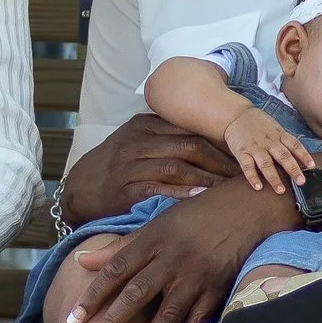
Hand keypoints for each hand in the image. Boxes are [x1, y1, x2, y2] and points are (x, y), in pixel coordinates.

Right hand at [61, 114, 234, 223]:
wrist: (79, 188)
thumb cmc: (116, 165)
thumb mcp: (137, 140)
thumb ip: (166, 135)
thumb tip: (210, 139)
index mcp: (144, 125)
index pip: (190, 130)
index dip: (219, 143)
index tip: (241, 156)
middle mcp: (138, 141)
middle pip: (189, 146)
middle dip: (219, 161)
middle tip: (242, 175)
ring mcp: (130, 165)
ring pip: (177, 166)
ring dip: (207, 177)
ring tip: (228, 189)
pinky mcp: (124, 189)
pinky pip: (158, 188)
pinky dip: (181, 192)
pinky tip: (200, 198)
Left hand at [63, 187, 268, 322]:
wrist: (244, 210)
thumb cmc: (192, 217)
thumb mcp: (153, 225)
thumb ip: (118, 247)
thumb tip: (80, 260)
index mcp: (151, 240)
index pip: (115, 270)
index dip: (92, 296)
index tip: (72, 320)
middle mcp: (170, 259)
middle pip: (134, 296)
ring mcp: (194, 277)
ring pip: (165, 316)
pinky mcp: (217, 289)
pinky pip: (196, 320)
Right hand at [223, 106, 314, 194]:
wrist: (236, 115)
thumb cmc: (258, 124)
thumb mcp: (275, 128)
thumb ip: (285, 142)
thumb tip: (300, 158)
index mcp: (279, 134)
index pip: (294, 145)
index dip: (304, 155)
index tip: (312, 166)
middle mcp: (268, 141)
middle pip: (283, 156)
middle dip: (293, 170)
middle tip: (301, 182)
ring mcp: (255, 146)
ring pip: (266, 163)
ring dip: (273, 177)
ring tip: (280, 190)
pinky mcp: (241, 151)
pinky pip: (247, 166)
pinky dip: (252, 177)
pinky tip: (258, 187)